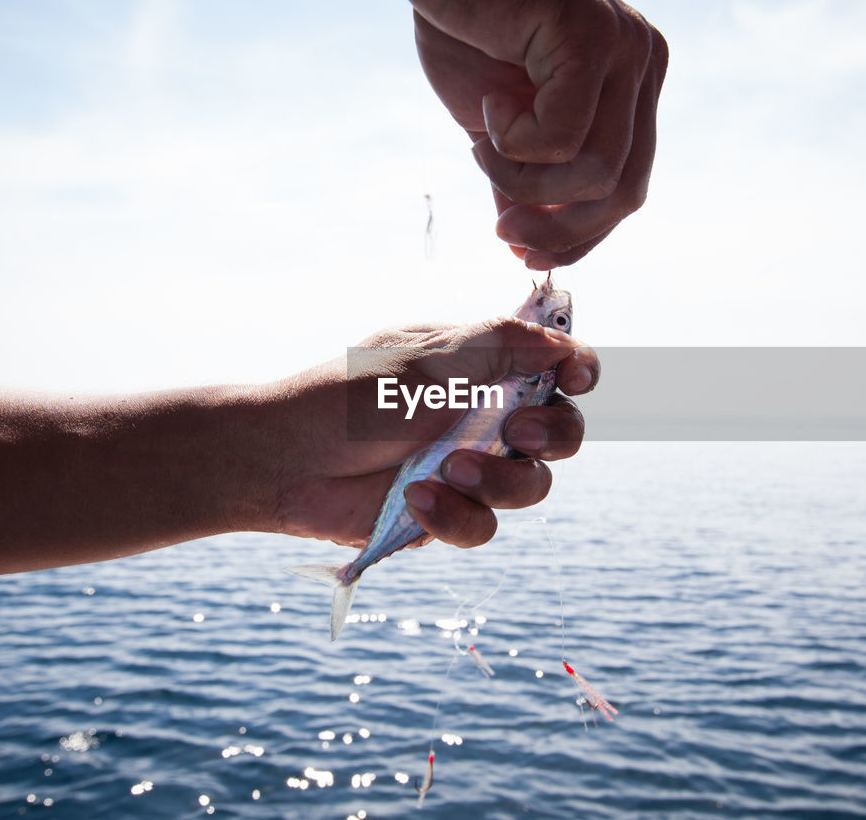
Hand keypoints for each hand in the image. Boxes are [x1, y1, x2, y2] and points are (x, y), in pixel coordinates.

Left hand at [271, 317, 599, 549]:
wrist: (286, 461)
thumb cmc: (348, 397)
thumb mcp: (428, 360)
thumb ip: (501, 347)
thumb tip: (563, 340)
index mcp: (484, 369)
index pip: (555, 366)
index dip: (579, 370)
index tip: (575, 376)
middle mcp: (485, 418)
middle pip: (562, 432)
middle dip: (553, 433)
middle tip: (518, 430)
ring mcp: (470, 468)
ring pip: (531, 486)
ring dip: (499, 480)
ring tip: (448, 471)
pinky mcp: (447, 514)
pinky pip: (483, 526)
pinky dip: (456, 515)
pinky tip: (415, 499)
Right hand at [398, 0, 667, 268]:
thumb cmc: (468, 25)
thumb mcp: (499, 122)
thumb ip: (523, 178)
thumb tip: (524, 247)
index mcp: (632, 87)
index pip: (627, 188)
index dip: (580, 235)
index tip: (523, 252)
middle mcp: (643, 67)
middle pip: (626, 192)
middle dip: (562, 230)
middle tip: (505, 233)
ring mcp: (627, 49)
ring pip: (596, 172)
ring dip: (525, 181)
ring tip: (483, 145)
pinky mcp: (593, 37)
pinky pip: (564, 137)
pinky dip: (515, 142)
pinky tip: (489, 106)